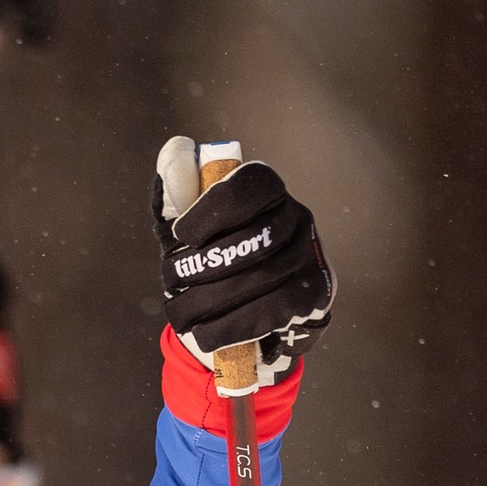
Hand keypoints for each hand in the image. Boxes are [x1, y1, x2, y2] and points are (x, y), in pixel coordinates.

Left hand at [153, 140, 334, 382]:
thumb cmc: (216, 262)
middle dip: (200, 268)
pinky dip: (231, 326)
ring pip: (259, 278)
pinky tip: (206, 334)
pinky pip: (274, 309)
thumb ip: (179, 196)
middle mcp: (296, 216)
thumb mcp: (191, 229)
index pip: (247, 186)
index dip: (210, 211)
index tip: (180, 236)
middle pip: (249, 239)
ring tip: (180, 316)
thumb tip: (174, 151)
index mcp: (266, 191)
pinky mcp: (315, 293)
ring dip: (209, 303)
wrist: (253, 313)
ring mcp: (309, 255)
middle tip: (171, 284)